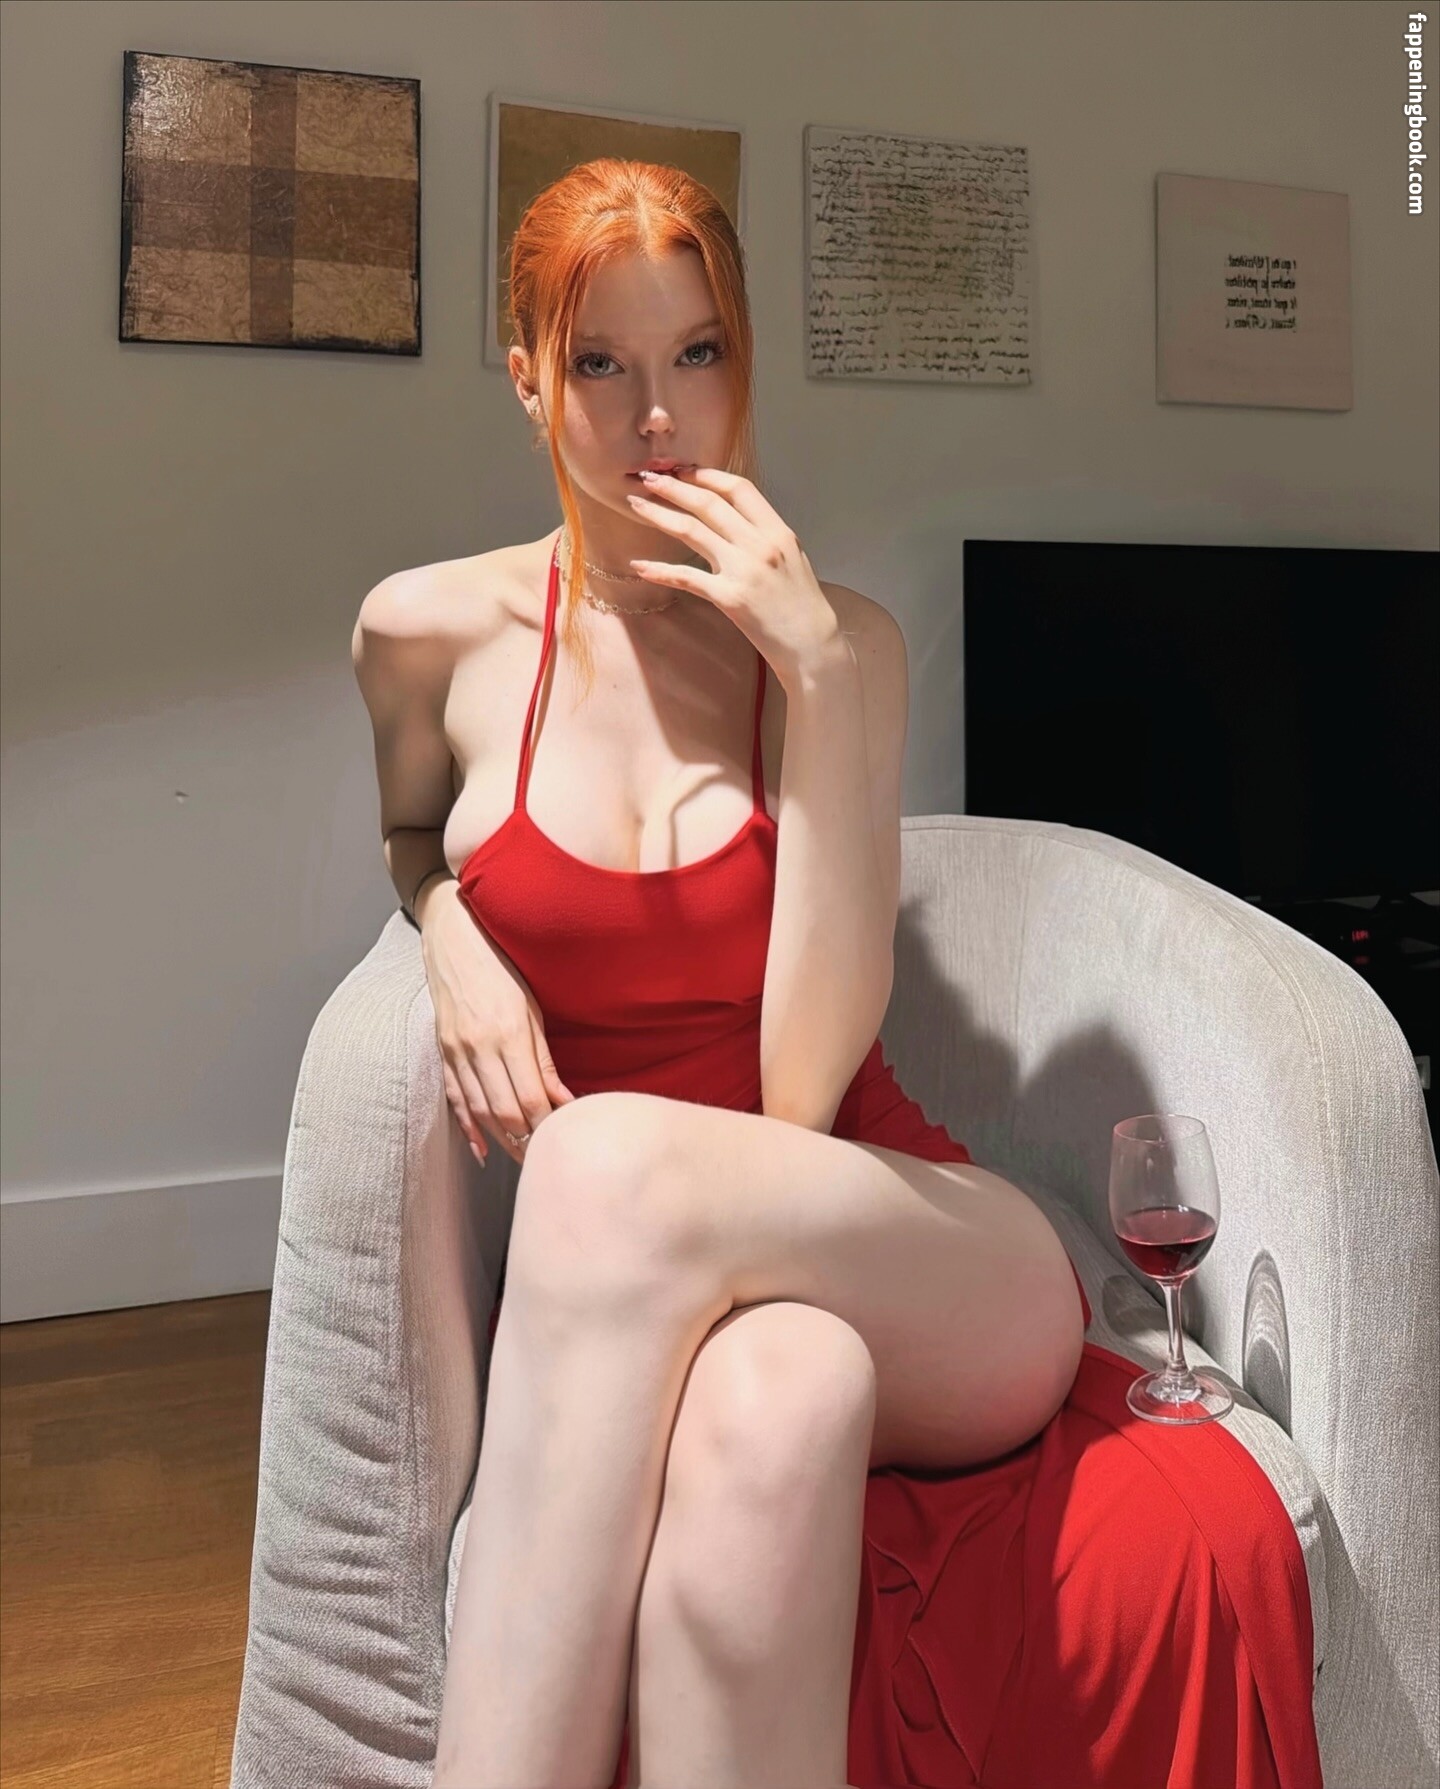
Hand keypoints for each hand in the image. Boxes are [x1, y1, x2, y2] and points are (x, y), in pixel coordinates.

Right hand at [418, 883, 577, 1165]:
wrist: (453, 940)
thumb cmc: (502, 969)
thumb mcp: (533, 1010)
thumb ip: (545, 1061)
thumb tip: (565, 1101)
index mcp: (507, 1033)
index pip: (530, 1097)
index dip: (547, 1125)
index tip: (563, 1138)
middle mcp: (478, 1047)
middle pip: (504, 1112)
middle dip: (527, 1141)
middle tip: (545, 1158)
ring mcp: (455, 1051)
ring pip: (479, 1111)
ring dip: (502, 1140)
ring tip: (522, 1159)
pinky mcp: (442, 1052)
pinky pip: (456, 1098)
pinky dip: (470, 1127)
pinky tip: (482, 1149)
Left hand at [624, 468, 844, 689]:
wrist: (812, 646)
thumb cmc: (803, 605)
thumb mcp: (792, 558)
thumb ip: (764, 537)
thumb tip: (734, 522)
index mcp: (778, 531)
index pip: (738, 489)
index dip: (707, 475)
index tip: (683, 469)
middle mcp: (760, 544)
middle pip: (709, 503)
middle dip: (674, 486)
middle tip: (648, 477)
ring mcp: (743, 570)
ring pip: (692, 530)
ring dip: (659, 514)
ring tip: (635, 504)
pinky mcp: (729, 598)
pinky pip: (687, 578)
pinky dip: (660, 571)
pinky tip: (639, 566)